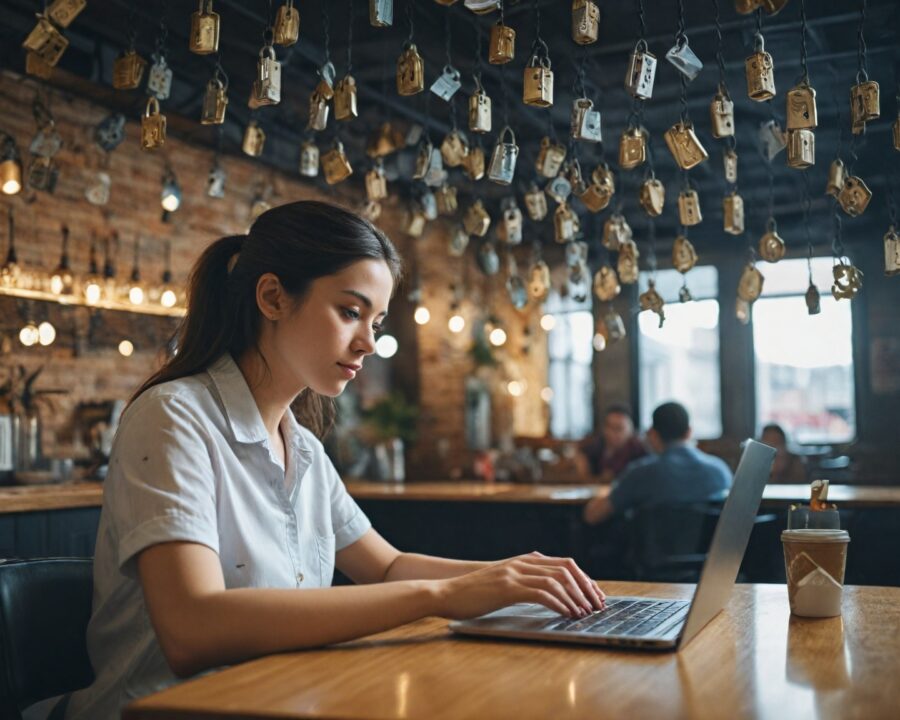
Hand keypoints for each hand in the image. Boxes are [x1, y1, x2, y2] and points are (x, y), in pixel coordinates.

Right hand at [432, 551, 605, 619]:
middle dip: (586, 587)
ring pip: (556, 580)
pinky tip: (567, 614)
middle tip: (598, 605)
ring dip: (575, 597)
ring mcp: (514, 574)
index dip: (584, 578)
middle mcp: (522, 563)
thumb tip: (547, 589)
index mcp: (524, 560)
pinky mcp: (507, 588)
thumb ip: (524, 579)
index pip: (564, 563)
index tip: (596, 595)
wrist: (446, 592)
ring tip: (586, 613)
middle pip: (565, 569)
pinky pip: (541, 593)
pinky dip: (559, 603)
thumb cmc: (475, 592)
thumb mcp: (503, 581)